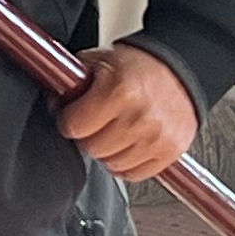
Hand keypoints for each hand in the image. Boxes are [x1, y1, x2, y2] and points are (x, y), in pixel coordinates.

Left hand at [57, 44, 197, 182]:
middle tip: (93, 123)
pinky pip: (134, 174)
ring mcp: (157, 137)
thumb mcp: (99, 61)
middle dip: (87, 136)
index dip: (68, 120)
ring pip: (111, 164)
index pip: (74, 126)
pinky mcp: (169, 152)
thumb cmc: (139, 67)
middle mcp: (140, 116)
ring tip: (112, 131)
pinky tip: (126, 145)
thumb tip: (54, 104)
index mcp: (120, 90)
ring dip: (107, 151)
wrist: (180, 68)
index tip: (71, 116)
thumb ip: (71, 81)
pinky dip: (125, 164)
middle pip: (92, 148)